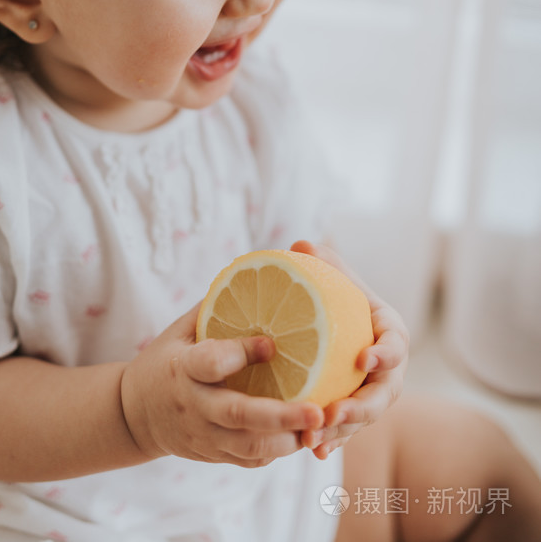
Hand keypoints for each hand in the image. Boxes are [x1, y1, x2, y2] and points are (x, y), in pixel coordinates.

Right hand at [120, 304, 323, 467]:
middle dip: (281, 416)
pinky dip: (278, 450)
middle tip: (316, 410)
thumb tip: (255, 277)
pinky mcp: (214, 455)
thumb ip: (213, 310)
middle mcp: (195, 406)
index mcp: (183, 369)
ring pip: (251, 446)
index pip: (212, 362)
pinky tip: (300, 435)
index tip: (271, 344)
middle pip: (240, 415)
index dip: (241, 353)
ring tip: (320, 424)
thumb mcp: (178, 331)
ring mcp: (204, 436)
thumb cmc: (164, 361)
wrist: (134, 414)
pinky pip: (250, 459)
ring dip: (289, 438)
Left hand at [290, 239, 408, 460]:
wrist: (335, 322)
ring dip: (343, 431)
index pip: (396, 344)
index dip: (384, 354)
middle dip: (362, 407)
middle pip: (383, 393)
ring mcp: (373, 393)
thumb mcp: (333, 275)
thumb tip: (301, 246)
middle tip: (335, 412)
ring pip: (365, 418)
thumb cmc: (338, 294)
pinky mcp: (356, 412)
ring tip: (315, 438)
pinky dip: (333, 442)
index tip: (363, 359)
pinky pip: (348, 432)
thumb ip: (322, 262)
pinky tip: (313, 451)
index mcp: (388, 331)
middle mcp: (387, 368)